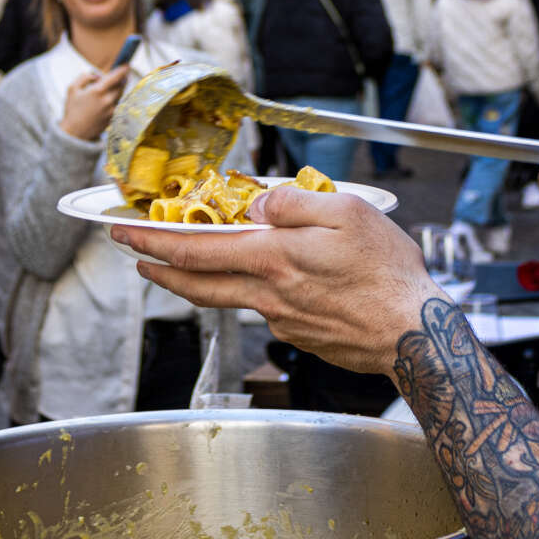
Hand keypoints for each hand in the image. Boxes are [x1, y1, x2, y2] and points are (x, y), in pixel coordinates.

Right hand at [58, 65, 129, 140]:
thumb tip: (97, 75)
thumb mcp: (72, 89)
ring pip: (120, 95)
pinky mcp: (113, 118)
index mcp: (97, 91)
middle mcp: (107, 100)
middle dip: (122, 78)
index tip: (127, 64)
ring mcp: (111, 110)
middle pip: (121, 85)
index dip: (123, 69)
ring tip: (112, 87)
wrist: (75, 133)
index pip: (116, 77)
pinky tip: (107, 99)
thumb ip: (84, 77)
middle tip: (122, 74)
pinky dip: (115, 99)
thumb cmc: (72, 110)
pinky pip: (117, 104)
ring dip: (119, 89)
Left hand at [116, 187, 439, 374]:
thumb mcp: (347, 211)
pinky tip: (266, 279)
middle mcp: (268, 292)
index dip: (152, 241)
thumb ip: (292, 202)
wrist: (413, 333)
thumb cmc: (388, 272)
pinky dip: (251, 291)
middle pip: (195, 282)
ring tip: (178, 267)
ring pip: (224, 297)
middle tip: (134, 255)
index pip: (195, 249)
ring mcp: (280, 319)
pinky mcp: (296, 336)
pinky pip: (263, 308)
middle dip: (156, 267)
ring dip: (193, 281)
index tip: (125, 232)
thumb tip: (256, 203)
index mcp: (273, 256)